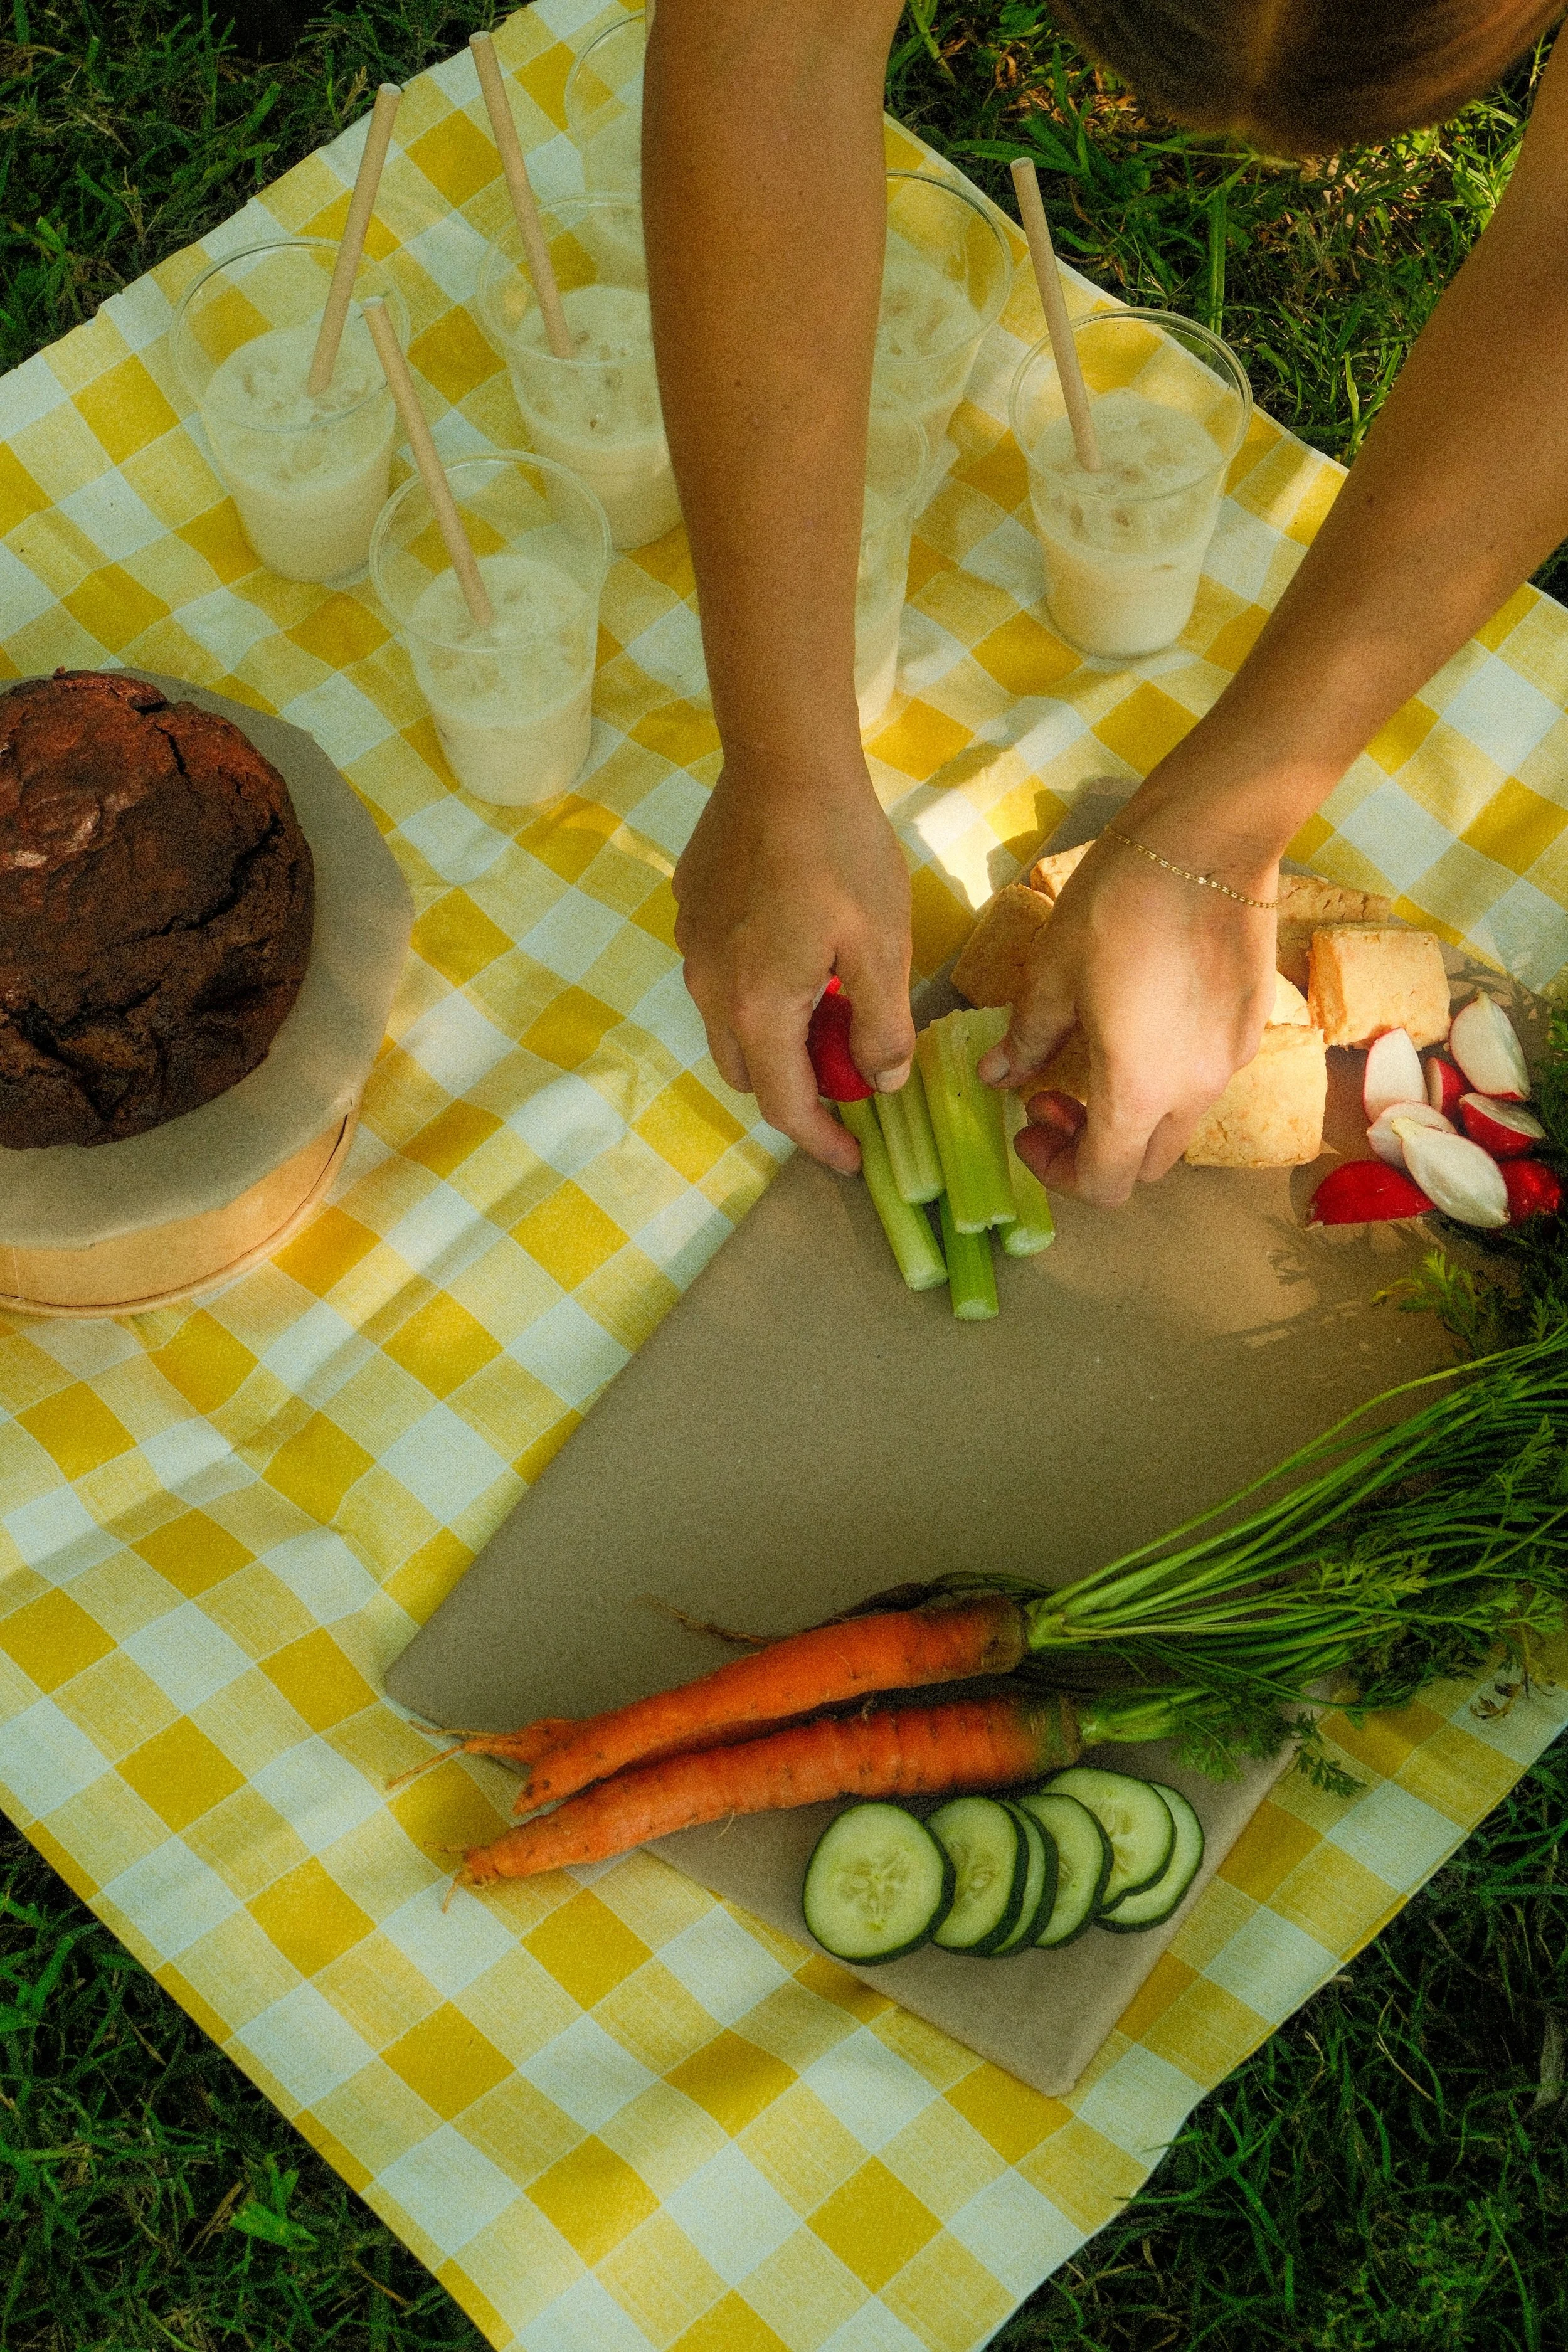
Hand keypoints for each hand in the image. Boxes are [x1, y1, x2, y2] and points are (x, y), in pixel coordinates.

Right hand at [673, 753, 916, 1169]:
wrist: (783, 762)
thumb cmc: (842, 853)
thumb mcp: (884, 946)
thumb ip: (884, 1025)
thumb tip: (882, 1081)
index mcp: (757, 1009)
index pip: (784, 1105)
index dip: (821, 1141)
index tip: (854, 1159)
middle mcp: (710, 989)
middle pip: (750, 1073)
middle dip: (797, 1089)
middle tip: (853, 1070)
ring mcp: (693, 948)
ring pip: (729, 1025)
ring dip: (775, 1037)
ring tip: (830, 1007)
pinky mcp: (689, 911)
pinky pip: (719, 975)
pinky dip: (757, 989)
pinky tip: (797, 949)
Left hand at [979, 821, 1279, 1206]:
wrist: (1208, 839)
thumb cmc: (1118, 904)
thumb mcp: (1051, 974)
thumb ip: (1027, 1039)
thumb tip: (1000, 1075)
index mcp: (1139, 1091)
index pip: (1104, 1182)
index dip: (1057, 1170)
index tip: (1028, 1124)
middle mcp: (1196, 1091)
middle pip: (1145, 1164)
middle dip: (1092, 1147)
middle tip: (1050, 1094)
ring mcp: (1233, 1060)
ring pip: (1178, 1123)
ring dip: (1131, 1114)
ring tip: (1094, 1053)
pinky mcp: (1252, 1026)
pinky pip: (1206, 1077)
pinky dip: (1167, 1076)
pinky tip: (1143, 1020)